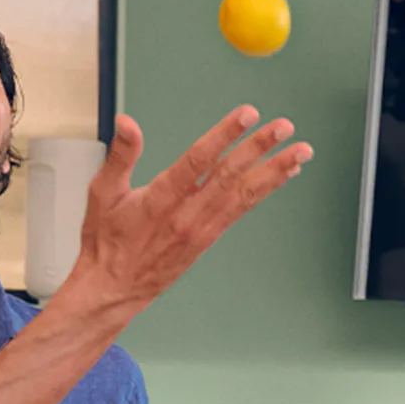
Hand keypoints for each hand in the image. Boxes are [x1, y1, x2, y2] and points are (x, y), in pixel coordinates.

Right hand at [70, 107, 311, 311]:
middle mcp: (188, 214)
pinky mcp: (210, 238)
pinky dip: (266, 189)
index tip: (247, 115)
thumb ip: (120, 156)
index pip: (198, 160)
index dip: (225, 135)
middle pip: (230, 174)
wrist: (116, 287)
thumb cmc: (107, 240)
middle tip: (284, 127)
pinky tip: (284, 175)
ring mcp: (203, 228)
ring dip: (275, 170)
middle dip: (261, 148)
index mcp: (161, 199)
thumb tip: (127, 123)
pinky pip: (243, 209)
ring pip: (245, 193)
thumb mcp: (103, 193)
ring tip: (301, 151)